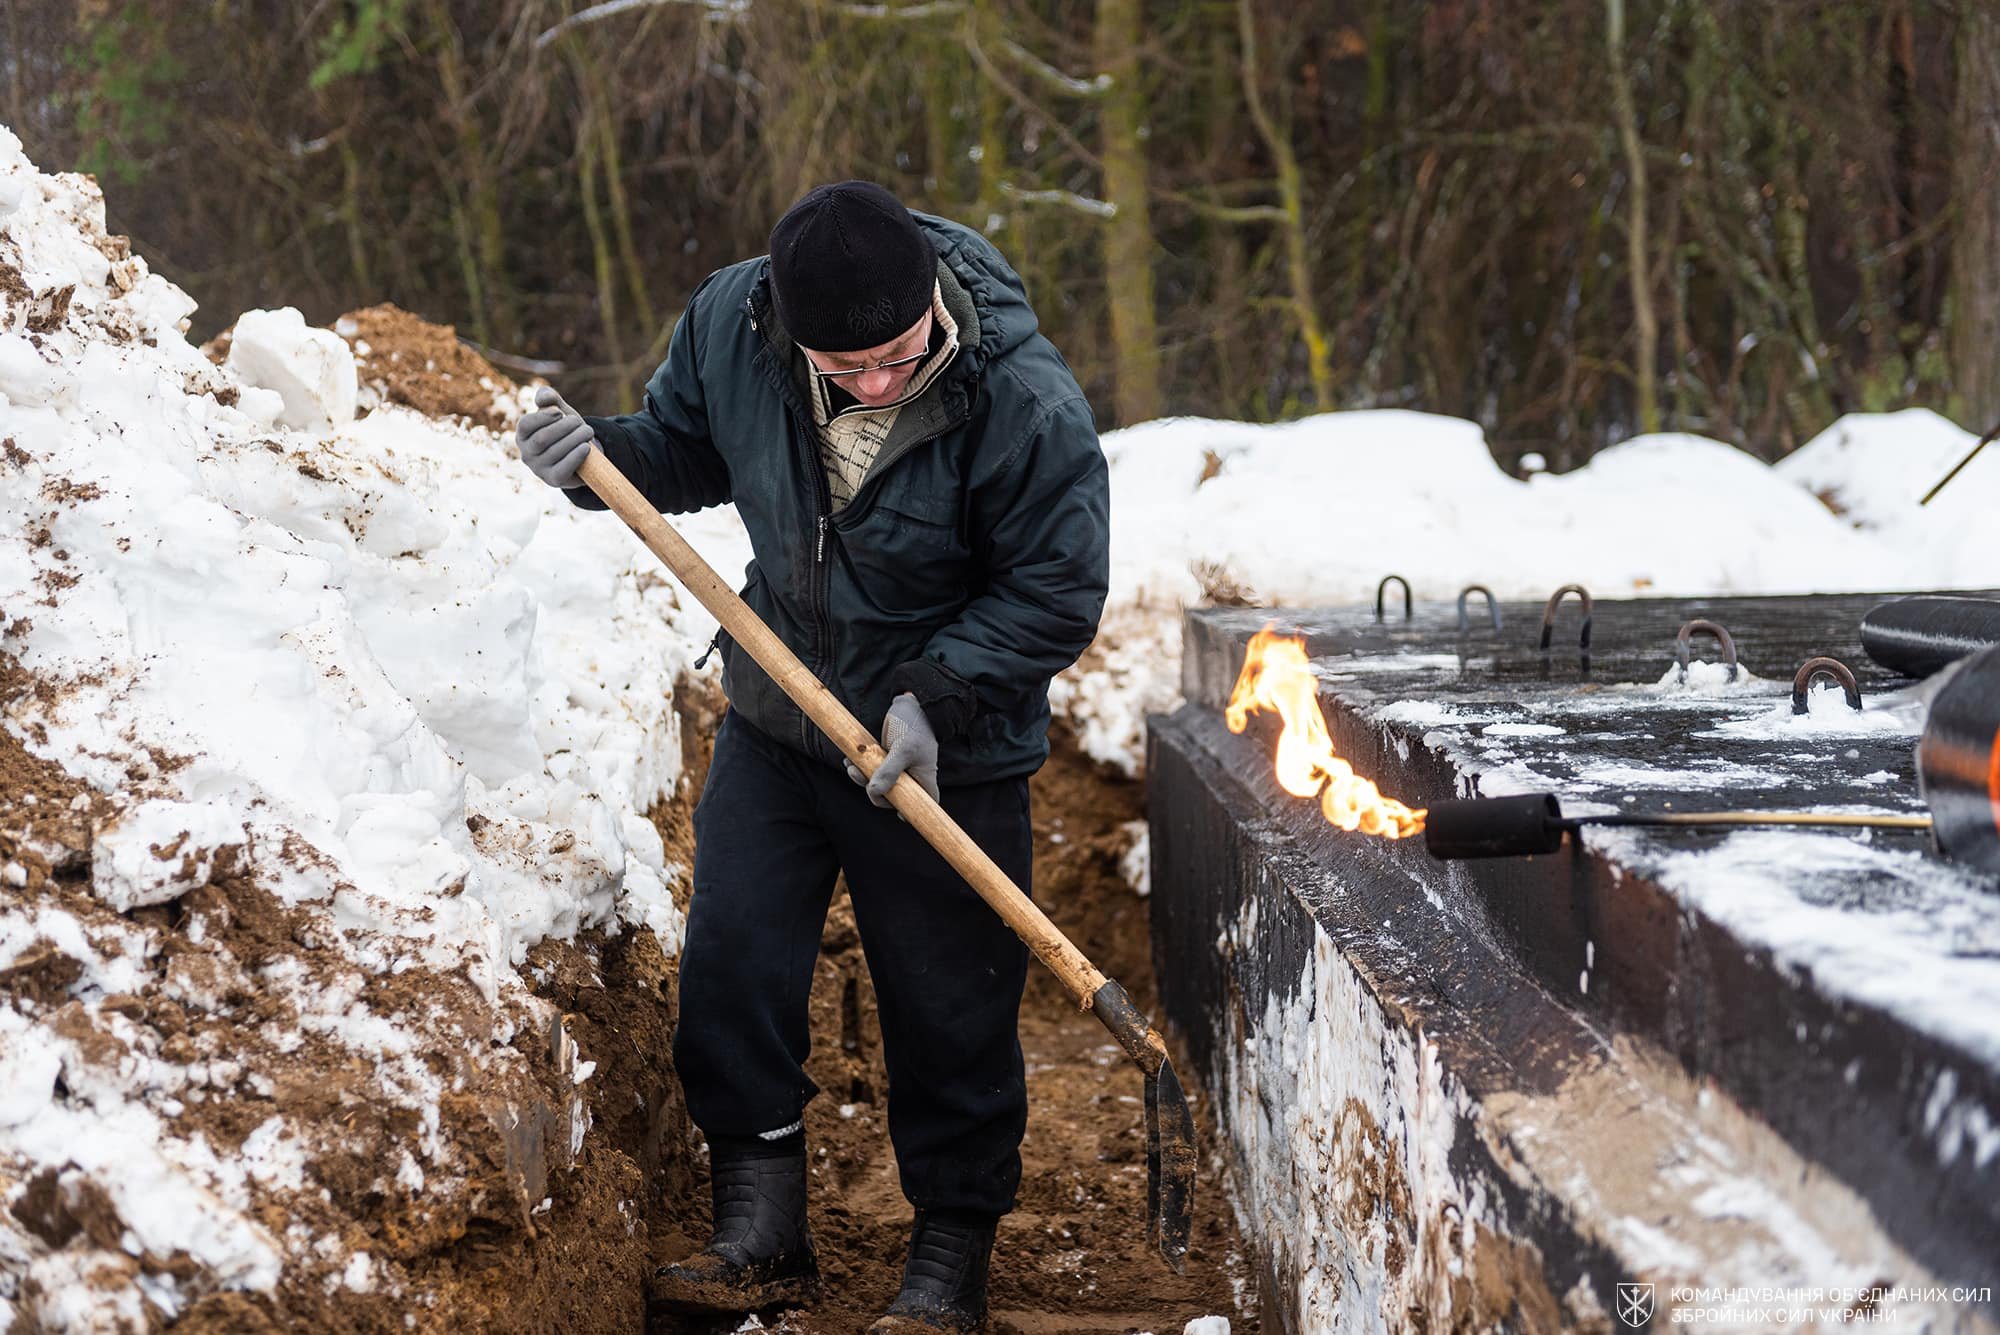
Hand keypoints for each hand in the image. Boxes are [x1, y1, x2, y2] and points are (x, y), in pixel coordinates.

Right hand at [516, 386, 594, 488]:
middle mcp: (527, 453)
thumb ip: (548, 397)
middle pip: (542, 438)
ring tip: (588, 431)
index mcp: (523, 435)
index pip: (526, 425)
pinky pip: (562, 469)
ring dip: (575, 438)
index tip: (560, 412)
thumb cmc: (565, 428)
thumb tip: (543, 398)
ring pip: (555, 452)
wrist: (582, 452)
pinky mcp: (553, 480)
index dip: (543, 417)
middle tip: (580, 423)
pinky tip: (586, 447)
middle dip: (564, 427)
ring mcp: (539, 469)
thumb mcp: (557, 409)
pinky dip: (575, 456)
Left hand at [845, 693, 938, 807]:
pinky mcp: (884, 758)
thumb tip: (874, 793)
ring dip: (861, 778)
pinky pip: (870, 770)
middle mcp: (911, 776)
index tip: (899, 813)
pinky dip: (859, 767)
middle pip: (893, 797)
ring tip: (851, 767)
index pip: (925, 802)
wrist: (909, 703)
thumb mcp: (904, 749)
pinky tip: (850, 760)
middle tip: (861, 778)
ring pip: (878, 783)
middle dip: (875, 792)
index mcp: (923, 777)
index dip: (913, 812)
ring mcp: (897, 767)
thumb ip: (889, 771)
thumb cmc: (914, 725)